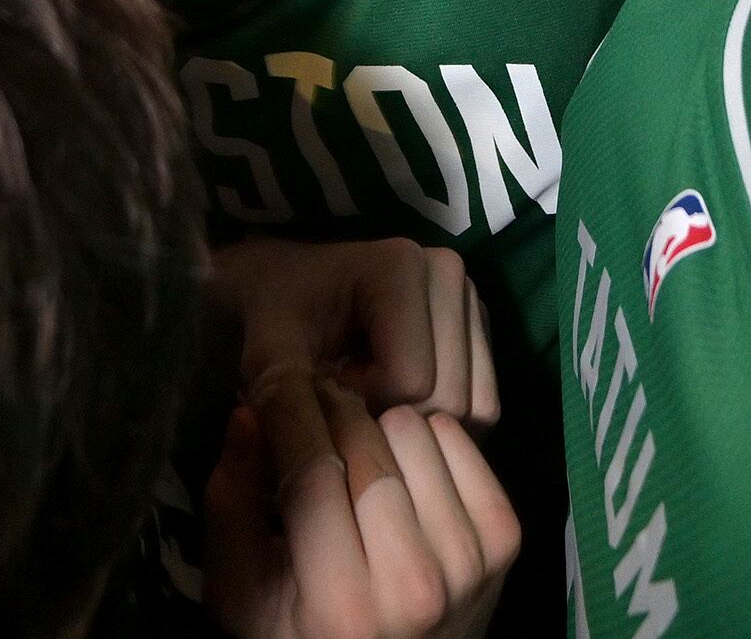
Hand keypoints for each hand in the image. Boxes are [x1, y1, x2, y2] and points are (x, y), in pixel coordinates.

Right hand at [206, 372, 519, 638]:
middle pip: (364, 447)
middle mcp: (413, 586)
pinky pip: (459, 439)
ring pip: (413, 430)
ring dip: (377, 427)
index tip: (271, 384)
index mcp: (340, 605)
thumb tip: (249, 412)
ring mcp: (468, 561)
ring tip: (358, 452)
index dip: (286, 413)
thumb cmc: (303, 629)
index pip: (311, 474)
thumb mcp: (240, 589)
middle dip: (327, 411)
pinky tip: (403, 467)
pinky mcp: (506, 538)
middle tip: (310, 405)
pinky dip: (426, 437)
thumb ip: (232, 504)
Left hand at [209, 237, 497, 424]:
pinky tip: (394, 406)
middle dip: (395, 425)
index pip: (412, 384)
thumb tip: (319, 483)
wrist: (283, 292)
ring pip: (475, 411)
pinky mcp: (481, 333)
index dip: (364, 412)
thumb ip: (290, 417)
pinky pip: (482, 408)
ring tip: (368, 406)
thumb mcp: (267, 367)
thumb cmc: (273, 321)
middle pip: (451, 400)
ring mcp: (472, 303)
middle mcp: (450, 276)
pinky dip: (441, 427)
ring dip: (420, 432)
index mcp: (401, 267)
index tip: (324, 394)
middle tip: (345, 407)